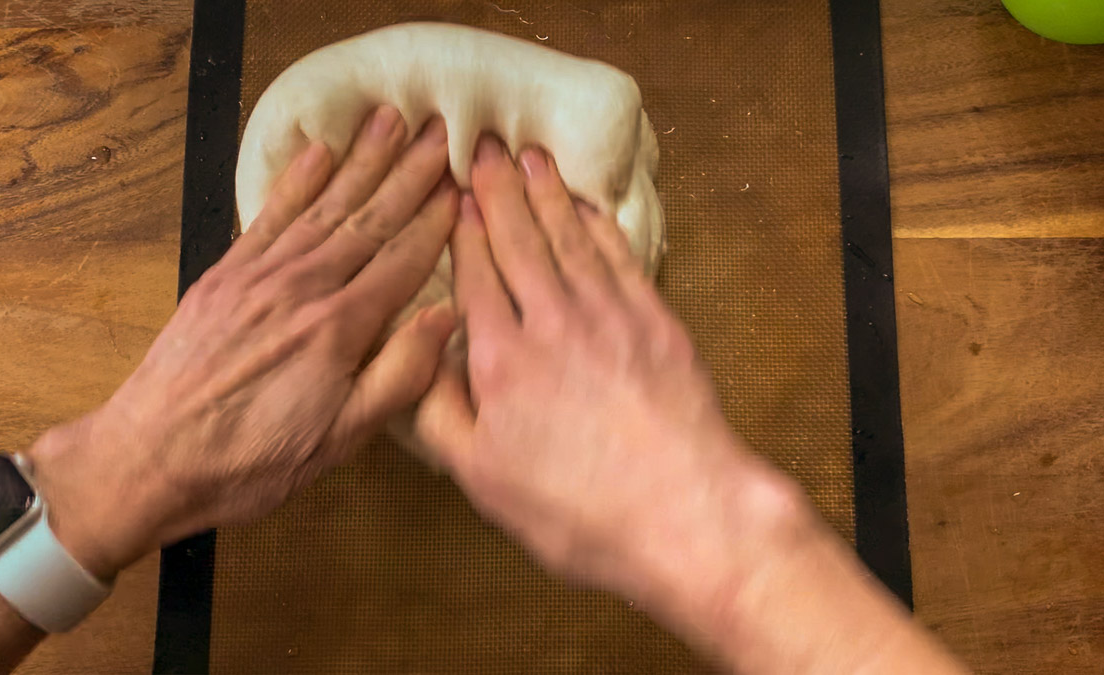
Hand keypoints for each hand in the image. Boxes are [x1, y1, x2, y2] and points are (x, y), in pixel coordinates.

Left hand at [30, 106, 457, 578]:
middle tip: (440, 132)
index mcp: (340, 328)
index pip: (403, 260)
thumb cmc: (250, 462)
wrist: (147, 457)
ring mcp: (259, 275)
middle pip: (369, 219)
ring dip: (362, 160)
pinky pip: (270, 215)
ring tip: (391, 120)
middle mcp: (303, 287)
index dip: (436, 221)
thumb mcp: (340, 440)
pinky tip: (319, 152)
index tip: (462, 185)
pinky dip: (297, 180)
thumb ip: (398, 376)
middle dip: (409, 174)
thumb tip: (445, 316)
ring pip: (325, 206)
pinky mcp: (224, 275)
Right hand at [415, 137, 793, 595]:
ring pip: (568, 237)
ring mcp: (609, 315)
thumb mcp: (482, 478)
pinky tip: (588, 206)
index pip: (475, 273)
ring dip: (546, 194)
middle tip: (485, 147)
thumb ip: (439, 412)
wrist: (683, 511)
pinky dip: (599, 224)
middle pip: (518, 240)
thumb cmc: (577, 509)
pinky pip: (619, 256)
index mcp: (501, 358)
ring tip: (530, 158)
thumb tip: (420, 358)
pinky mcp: (656, 321)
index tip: (456, 192)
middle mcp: (552, 321)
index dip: (464, 228)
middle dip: (498, 190)